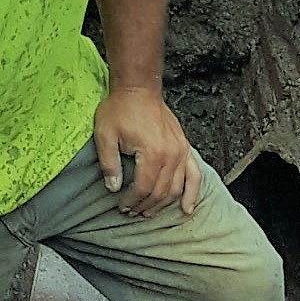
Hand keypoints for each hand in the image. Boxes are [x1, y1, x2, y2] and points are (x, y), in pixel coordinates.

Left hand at [94, 86, 201, 216]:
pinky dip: (192, 193)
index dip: (132, 201)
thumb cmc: (120, 108)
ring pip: (176, 188)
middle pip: (161, 192)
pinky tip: (187, 208)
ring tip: (148, 212)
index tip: (122, 206)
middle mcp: (171, 155)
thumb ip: (109, 163)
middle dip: (145, 206)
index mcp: (152, 153)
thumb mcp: (104, 134)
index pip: (143, 188)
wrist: (138, 88)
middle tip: (132, 211)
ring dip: (163, 204)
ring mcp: (181, 151)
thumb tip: (113, 188)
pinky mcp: (185, 148)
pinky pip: (194, 175)